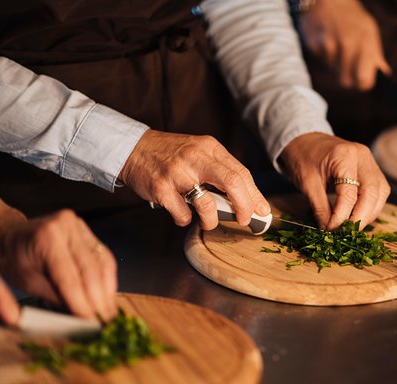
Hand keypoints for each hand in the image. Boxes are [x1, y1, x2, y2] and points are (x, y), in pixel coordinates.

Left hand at [0, 210, 117, 320]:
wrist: (10, 235)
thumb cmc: (13, 259)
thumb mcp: (28, 283)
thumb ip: (56, 298)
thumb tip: (80, 317)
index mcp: (47, 238)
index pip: (70, 278)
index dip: (82, 304)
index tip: (91, 323)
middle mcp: (67, 227)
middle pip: (90, 271)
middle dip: (98, 300)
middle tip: (104, 321)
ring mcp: (80, 227)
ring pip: (103, 264)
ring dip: (107, 290)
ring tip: (108, 311)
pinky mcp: (88, 231)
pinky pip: (104, 257)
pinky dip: (107, 278)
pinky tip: (108, 294)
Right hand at [120, 130, 270, 229]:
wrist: (134, 149)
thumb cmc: (173, 156)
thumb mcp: (200, 154)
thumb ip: (222, 172)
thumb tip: (250, 200)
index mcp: (210, 148)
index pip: (241, 173)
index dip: (254, 195)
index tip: (262, 211)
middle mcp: (196, 158)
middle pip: (232, 183)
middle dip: (244, 207)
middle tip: (244, 219)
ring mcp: (177, 173)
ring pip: (208, 204)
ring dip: (212, 220)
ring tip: (209, 221)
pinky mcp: (161, 189)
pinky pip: (182, 214)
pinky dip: (185, 220)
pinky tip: (182, 214)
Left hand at [281, 133, 389, 229]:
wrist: (305, 140)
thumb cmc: (303, 157)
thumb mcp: (307, 183)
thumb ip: (320, 207)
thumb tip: (329, 230)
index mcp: (345, 155)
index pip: (349, 193)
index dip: (342, 216)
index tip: (332, 230)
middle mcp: (363, 156)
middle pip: (372, 192)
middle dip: (361, 217)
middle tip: (347, 233)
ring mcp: (370, 161)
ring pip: (381, 193)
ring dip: (369, 213)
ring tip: (352, 228)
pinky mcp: (371, 168)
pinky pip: (379, 190)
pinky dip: (371, 206)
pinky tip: (359, 216)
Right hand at [299, 0, 390, 90]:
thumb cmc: (351, 16)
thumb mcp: (369, 30)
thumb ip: (376, 54)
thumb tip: (384, 74)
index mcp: (364, 41)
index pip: (363, 79)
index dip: (363, 84)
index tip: (362, 82)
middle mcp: (346, 44)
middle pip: (344, 81)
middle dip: (347, 78)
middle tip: (348, 67)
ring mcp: (328, 44)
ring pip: (332, 71)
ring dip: (335, 64)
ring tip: (337, 46)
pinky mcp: (313, 45)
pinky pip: (321, 61)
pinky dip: (324, 55)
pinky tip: (327, 41)